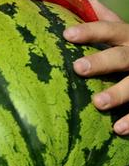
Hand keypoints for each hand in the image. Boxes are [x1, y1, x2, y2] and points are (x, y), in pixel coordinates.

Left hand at [63, 0, 128, 133]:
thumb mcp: (126, 32)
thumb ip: (107, 20)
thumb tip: (84, 0)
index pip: (110, 30)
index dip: (90, 32)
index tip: (66, 35)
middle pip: (123, 56)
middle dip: (102, 61)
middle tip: (78, 67)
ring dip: (118, 93)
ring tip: (97, 103)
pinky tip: (118, 129)